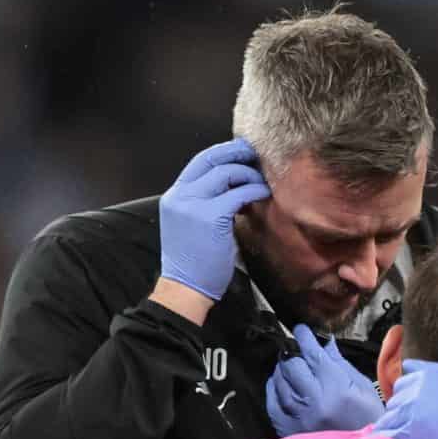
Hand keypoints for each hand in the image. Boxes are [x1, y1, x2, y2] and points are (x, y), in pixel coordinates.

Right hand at [159, 138, 270, 302]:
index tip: (241, 151)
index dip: (223, 152)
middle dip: (237, 153)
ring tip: (262, 182)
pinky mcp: (211, 217)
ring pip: (226, 174)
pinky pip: (238, 194)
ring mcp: (193, 205)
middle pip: (211, 160)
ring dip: (248, 174)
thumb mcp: (191, 223)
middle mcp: (181, 196)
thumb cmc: (195, 261)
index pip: (199, 161)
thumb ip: (204, 202)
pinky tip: (263, 194)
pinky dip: (254, 190)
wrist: (186, 287)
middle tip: (256, 155)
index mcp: (174, 196)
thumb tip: (232, 185)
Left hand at [267, 324, 383, 435]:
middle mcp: (314, 401)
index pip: (313, 354)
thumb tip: (325, 345)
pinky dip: (274, 389)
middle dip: (293, 354)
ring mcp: (299, 417)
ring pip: (279, 382)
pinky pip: (272, 403)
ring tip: (290, 367)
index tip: (301, 331)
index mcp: (337, 389)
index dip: (304, 338)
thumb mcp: (363, 389)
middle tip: (297, 351)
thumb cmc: (369, 421)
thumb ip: (341, 365)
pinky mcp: (289, 430)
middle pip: (292, 366)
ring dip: (283, 370)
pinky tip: (280, 384)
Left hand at [370, 360, 437, 438]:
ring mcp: (412, 412)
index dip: (410, 393)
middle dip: (403, 410)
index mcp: (425, 374)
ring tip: (411, 436)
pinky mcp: (414, 434)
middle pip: (394, 400)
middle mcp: (414, 390)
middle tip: (417, 424)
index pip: (402, 381)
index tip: (417, 405)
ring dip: (397, 426)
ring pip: (389, 418)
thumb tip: (416, 368)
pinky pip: (390, 437)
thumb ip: (435, 371)